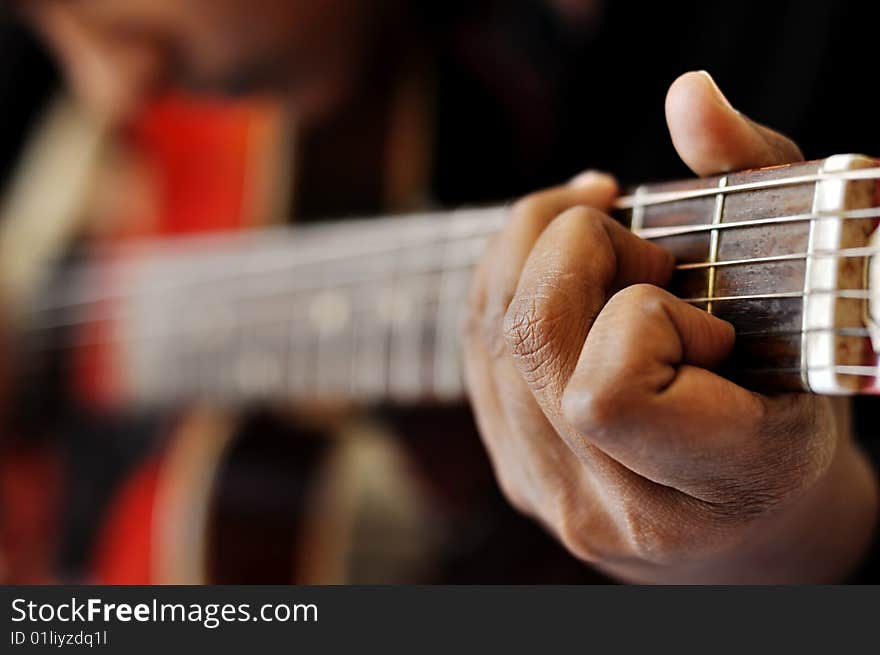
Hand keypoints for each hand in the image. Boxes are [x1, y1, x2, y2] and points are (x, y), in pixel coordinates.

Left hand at [462, 71, 878, 582]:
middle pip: (531, 340)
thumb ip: (758, 183)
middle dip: (573, 247)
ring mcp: (551, 494)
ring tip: (598, 244)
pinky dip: (506, 285)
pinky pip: (475, 353)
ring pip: (489, 339)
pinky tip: (558, 273)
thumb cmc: (793, 404)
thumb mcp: (811, 295)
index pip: (609, 394)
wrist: (753, 522)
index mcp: (717, 481)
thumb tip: (687, 96)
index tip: (700, 315)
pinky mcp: (514, 472)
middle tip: (637, 246)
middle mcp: (615, 506)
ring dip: (532, 252)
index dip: (642, 318)